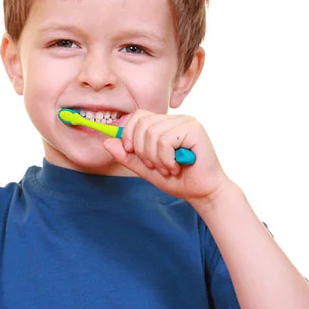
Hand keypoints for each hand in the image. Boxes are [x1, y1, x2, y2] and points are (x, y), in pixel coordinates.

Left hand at [103, 110, 229, 201]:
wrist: (201, 192)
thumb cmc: (177, 179)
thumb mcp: (145, 168)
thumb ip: (127, 156)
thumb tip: (107, 142)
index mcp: (163, 124)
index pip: (137, 116)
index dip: (128, 133)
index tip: (130, 151)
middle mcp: (174, 119)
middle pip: (142, 123)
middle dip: (141, 150)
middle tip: (154, 166)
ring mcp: (185, 121)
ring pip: (152, 133)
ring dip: (155, 158)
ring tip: (167, 168)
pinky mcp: (194, 129)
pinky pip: (165, 140)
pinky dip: (166, 159)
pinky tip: (176, 166)